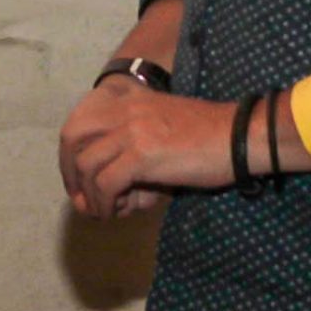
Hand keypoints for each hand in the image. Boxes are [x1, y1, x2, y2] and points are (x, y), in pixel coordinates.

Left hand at [58, 79, 234, 217]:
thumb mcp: (165, 126)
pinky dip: (104, 203)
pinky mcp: (142, 154)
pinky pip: (105, 184)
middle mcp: (125, 109)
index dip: (72, 150)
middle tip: (80, 197)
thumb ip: (136, 146)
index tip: (79, 176)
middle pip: (72, 136)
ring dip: (90, 195)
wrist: (241, 136)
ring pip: (86, 165)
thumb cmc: (211, 137)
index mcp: (130, 98)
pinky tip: (116, 212)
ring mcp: (132, 130)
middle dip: (69, 170)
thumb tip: (115, 186)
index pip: (82, 117)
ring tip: (104, 211)